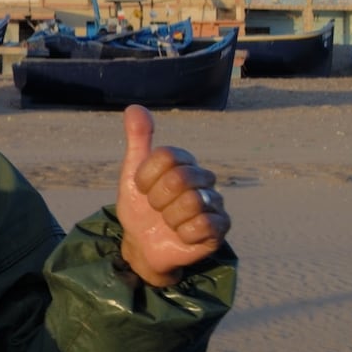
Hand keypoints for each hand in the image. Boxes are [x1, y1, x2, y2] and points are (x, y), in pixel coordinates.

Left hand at [116, 105, 230, 286]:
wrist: (142, 244)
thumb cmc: (140, 206)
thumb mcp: (132, 173)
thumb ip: (138, 140)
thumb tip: (134, 107)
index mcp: (184, 162)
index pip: (166, 155)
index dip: (146, 176)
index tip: (141, 188)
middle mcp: (204, 178)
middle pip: (179, 178)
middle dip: (156, 198)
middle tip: (154, 207)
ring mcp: (214, 203)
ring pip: (191, 203)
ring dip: (168, 217)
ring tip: (167, 222)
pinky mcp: (220, 228)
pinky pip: (202, 225)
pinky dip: (183, 232)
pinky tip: (181, 234)